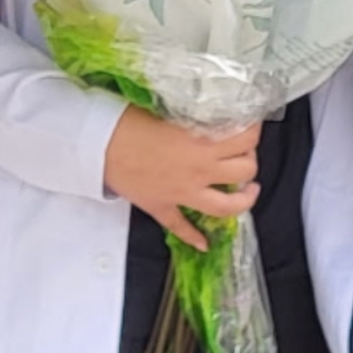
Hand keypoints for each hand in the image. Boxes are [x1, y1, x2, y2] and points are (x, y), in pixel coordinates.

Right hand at [102, 110, 260, 250]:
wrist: (98, 144)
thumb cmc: (128, 121)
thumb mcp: (169, 109)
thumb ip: (193, 115)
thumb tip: (210, 111)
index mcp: (202, 143)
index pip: (246, 140)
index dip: (254, 132)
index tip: (252, 126)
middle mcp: (200, 171)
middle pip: (244, 171)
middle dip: (250, 162)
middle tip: (246, 154)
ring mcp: (183, 194)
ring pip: (227, 206)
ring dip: (244, 200)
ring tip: (248, 191)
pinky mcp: (163, 207)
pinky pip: (181, 227)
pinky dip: (193, 237)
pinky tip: (203, 243)